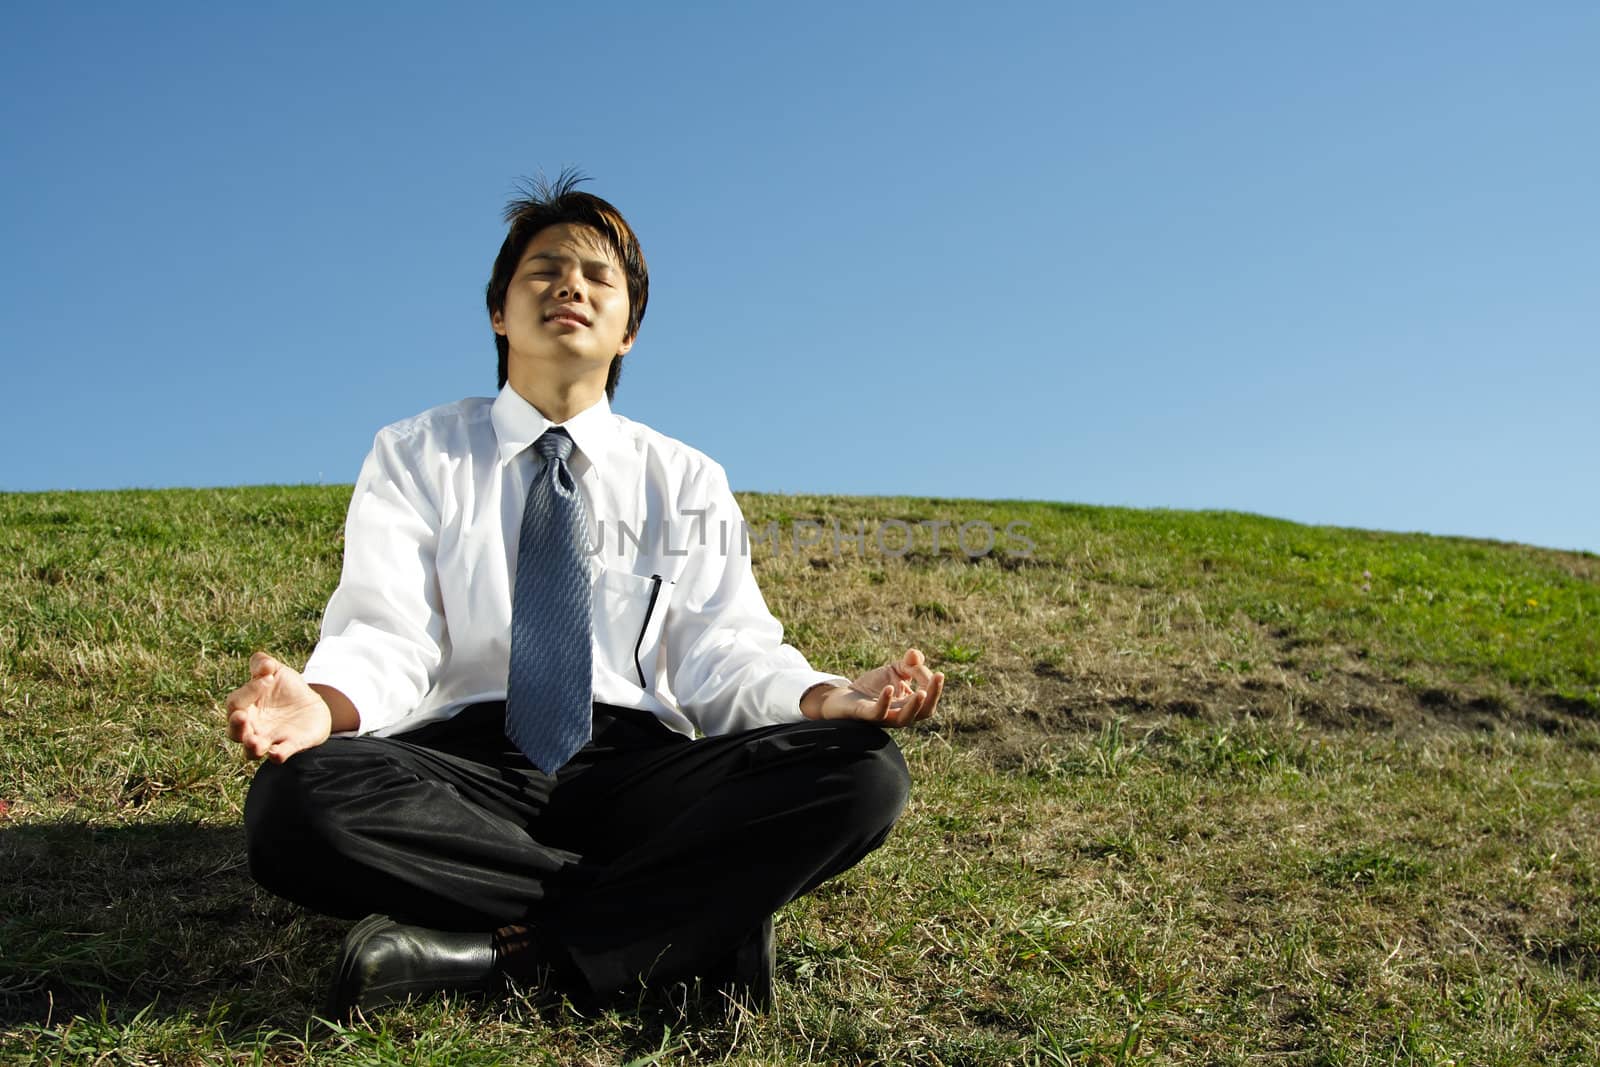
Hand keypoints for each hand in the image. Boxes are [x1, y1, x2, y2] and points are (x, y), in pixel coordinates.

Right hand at [225, 652, 333, 761]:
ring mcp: (268, 739)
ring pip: (252, 751)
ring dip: (252, 747)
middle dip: (236, 726)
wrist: (311, 704)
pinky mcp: (288, 746)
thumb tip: (264, 665)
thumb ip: (263, 663)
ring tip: (255, 742)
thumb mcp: (276, 671)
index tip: (269, 678)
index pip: (236, 703)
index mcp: (244, 707)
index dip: (249, 690)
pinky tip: (277, 753)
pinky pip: (279, 755)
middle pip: (234, 732)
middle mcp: (251, 728)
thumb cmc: (285, 687)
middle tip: (242, 717)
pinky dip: (277, 755)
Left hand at [802, 648, 942, 727]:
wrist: (844, 698)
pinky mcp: (866, 715)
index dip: (930, 681)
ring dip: (915, 706)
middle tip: (939, 676)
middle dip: (934, 694)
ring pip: (904, 719)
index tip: (923, 664)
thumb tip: (916, 654)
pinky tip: (890, 688)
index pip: (928, 696)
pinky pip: (878, 713)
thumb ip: (909, 663)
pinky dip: (885, 702)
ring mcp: (884, 717)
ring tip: (922, 692)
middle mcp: (901, 714)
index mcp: (910, 706)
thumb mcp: (894, 670)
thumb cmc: (872, 687)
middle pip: (924, 712)